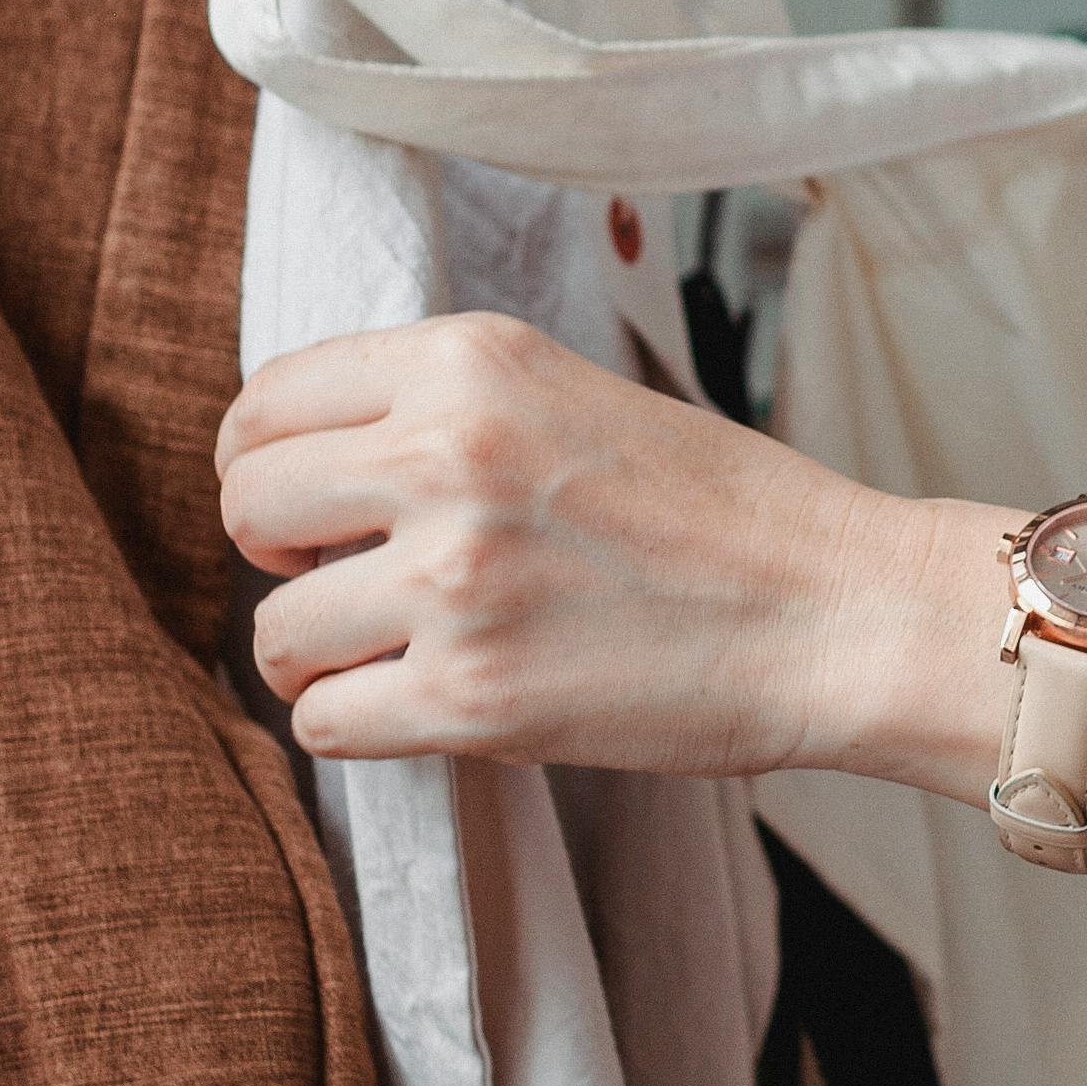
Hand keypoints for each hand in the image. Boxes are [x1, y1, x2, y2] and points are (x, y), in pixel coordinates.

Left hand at [216, 314, 1003, 782]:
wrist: (839, 613)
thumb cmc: (725, 515)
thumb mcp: (575, 398)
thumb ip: (445, 411)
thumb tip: (305, 470)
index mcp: (472, 361)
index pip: (268, 398)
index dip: (272, 462)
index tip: (315, 506)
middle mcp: (447, 455)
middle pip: (248, 506)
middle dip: (283, 558)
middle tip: (355, 582)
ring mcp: (453, 580)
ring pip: (274, 632)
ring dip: (322, 656)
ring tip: (406, 654)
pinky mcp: (469, 697)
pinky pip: (322, 722)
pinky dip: (362, 724)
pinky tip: (434, 704)